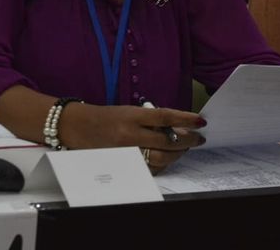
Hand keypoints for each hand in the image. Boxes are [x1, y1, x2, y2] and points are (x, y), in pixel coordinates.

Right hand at [59, 103, 206, 173]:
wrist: (78, 127)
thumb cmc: (106, 117)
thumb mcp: (129, 110)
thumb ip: (152, 118)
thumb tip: (178, 126)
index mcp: (132, 116)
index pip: (165, 117)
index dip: (186, 119)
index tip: (201, 121)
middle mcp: (130, 134)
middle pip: (167, 140)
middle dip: (187, 140)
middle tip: (197, 138)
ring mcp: (127, 152)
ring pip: (161, 158)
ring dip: (178, 154)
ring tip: (185, 148)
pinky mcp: (124, 165)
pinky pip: (150, 169)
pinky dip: (163, 165)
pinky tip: (168, 158)